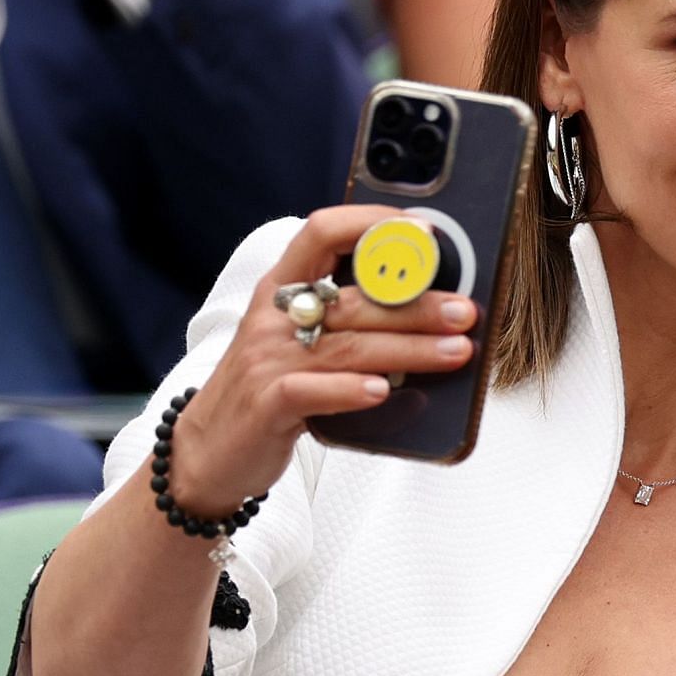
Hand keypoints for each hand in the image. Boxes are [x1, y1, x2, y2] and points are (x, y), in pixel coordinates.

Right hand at [170, 207, 479, 516]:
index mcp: (282, 288)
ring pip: (347, 347)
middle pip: (354, 301)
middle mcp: (273, 318)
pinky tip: (383, 391)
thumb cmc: (271, 387)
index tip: (422, 231)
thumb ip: (350, 319)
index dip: (371, 224)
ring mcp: (266, 360)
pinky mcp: (265, 404)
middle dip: (416, 305)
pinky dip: (349, 391)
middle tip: (464, 312)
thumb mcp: (301, 340)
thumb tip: (431, 304)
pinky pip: (311, 391)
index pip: (322, 233)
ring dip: (409, 348)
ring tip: (455, 352)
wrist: (211, 451)